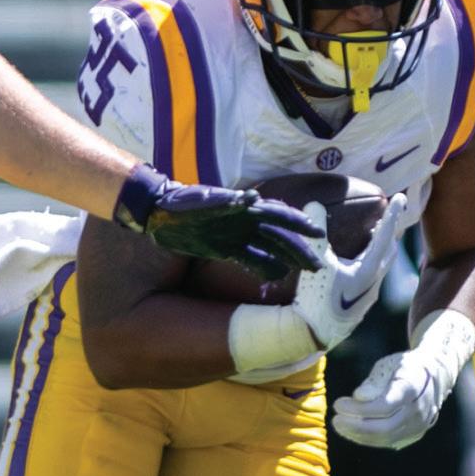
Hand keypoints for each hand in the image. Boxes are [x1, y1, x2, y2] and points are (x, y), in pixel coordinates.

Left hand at [113, 163, 322, 280]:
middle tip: (317, 266)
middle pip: (278, 235)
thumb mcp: (201, 204)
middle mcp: (243, 221)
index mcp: (242, 209)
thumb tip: (251, 198)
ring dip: (286, 259)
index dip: (298, 224)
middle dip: (298, 249)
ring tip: (305, 272)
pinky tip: (276, 277)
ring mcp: (236, 235)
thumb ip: (225, 204)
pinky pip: (250, 259)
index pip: (277, 216)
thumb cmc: (179, 205)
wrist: (156, 212)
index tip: (318, 235)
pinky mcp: (225, 247)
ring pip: (268, 248)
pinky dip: (264, 267)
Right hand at [288, 195, 404, 350]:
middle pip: (389, 249)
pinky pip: (374, 274)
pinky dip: (373, 259)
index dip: (392, 214)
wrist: (314, 333)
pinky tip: (359, 260)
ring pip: (383, 264)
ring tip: (375, 232)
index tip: (401, 198)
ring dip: (382, 245)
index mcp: (369, 269)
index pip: (385, 235)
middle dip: (390, 230)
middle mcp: (374, 281)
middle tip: (390, 213)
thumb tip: (315, 204)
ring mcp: (369, 293)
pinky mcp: (361, 301)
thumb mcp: (316, 263)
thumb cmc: (316, 299)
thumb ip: (318, 234)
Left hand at [332, 312, 474, 449]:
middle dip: (356, 426)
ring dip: (359, 435)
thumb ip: (373, 382)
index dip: (359, 409)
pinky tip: (352, 431)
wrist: (435, 376)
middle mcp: (420, 408)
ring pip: (386, 438)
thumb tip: (359, 397)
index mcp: (413, 386)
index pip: (385, 405)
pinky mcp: (416, 434)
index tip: (338, 404)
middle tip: (335, 419)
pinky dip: (369, 439)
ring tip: (340, 425)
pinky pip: (390, 442)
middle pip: (385, 426)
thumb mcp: (388, 365)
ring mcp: (420, 424)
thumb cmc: (405, 367)